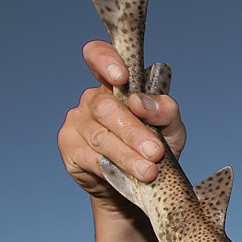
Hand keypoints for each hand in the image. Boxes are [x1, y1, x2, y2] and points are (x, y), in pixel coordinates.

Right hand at [57, 41, 185, 210]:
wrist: (140, 186)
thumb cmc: (156, 149)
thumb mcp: (172, 129)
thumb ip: (166, 111)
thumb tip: (142, 102)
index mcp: (116, 84)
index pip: (98, 56)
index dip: (105, 60)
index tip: (121, 77)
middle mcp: (94, 99)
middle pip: (106, 107)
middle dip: (133, 131)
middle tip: (155, 152)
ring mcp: (78, 122)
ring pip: (100, 135)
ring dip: (126, 155)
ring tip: (148, 171)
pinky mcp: (70, 147)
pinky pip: (89, 156)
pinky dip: (112, 167)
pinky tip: (128, 176)